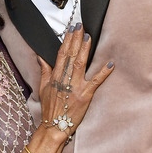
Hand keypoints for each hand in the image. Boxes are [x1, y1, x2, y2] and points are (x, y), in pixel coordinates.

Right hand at [38, 23, 113, 143]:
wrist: (54, 126)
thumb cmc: (50, 109)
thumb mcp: (43, 88)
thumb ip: (44, 71)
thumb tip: (41, 57)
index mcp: (56, 76)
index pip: (62, 53)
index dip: (67, 40)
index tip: (71, 29)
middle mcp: (65, 79)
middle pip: (71, 55)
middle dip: (76, 39)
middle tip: (80, 26)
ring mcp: (76, 86)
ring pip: (81, 64)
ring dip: (85, 49)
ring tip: (88, 36)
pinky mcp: (86, 95)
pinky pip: (96, 81)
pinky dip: (104, 72)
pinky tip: (110, 63)